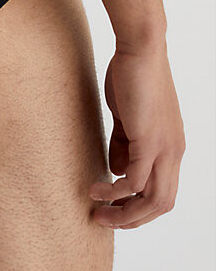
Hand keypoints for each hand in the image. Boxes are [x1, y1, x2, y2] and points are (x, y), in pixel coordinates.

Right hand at [89, 39, 184, 228]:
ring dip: (124, 213)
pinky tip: (97, 188)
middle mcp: (174, 152)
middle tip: (104, 220)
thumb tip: (117, 169)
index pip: (162, 191)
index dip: (139, 207)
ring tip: (97, 211)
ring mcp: (164, 148)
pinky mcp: (149, 140)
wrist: (141, 50)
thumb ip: (124, 144)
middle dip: (132, 219)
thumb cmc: (132, 76)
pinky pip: (135, 180)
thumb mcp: (128, 117)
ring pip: (152, 199)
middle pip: (161, 205)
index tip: (112, 208)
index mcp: (171, 147)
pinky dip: (116, 191)